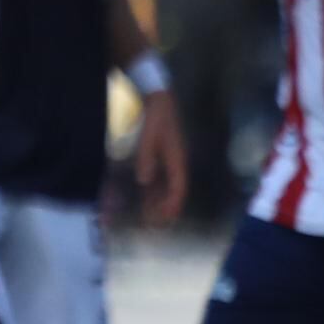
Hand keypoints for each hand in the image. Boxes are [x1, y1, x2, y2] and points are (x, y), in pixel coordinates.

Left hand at [132, 88, 187, 225]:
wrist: (158, 99)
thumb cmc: (158, 117)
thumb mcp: (150, 136)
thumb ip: (147, 158)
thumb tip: (144, 181)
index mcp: (177, 159)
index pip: (178, 186)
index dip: (173, 203)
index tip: (166, 218)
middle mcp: (175, 163)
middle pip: (173, 190)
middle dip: (166, 207)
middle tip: (157, 224)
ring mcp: (168, 160)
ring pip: (165, 185)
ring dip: (158, 199)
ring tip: (149, 215)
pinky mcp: (159, 156)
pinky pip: (158, 176)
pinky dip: (152, 188)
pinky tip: (144, 195)